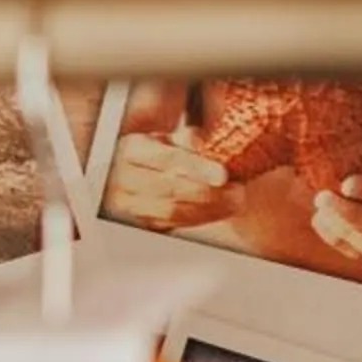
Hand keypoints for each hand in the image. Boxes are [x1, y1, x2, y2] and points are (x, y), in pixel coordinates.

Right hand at [104, 133, 240, 232]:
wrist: (133, 169)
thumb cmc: (156, 150)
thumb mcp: (171, 137)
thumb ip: (191, 141)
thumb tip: (214, 151)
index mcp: (133, 150)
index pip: (168, 159)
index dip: (197, 168)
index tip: (223, 175)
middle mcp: (125, 178)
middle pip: (171, 189)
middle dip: (209, 193)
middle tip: (236, 191)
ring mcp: (131, 204)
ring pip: (173, 211)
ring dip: (209, 209)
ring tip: (233, 202)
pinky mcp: (142, 221)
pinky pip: (174, 224)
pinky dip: (200, 218)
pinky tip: (218, 210)